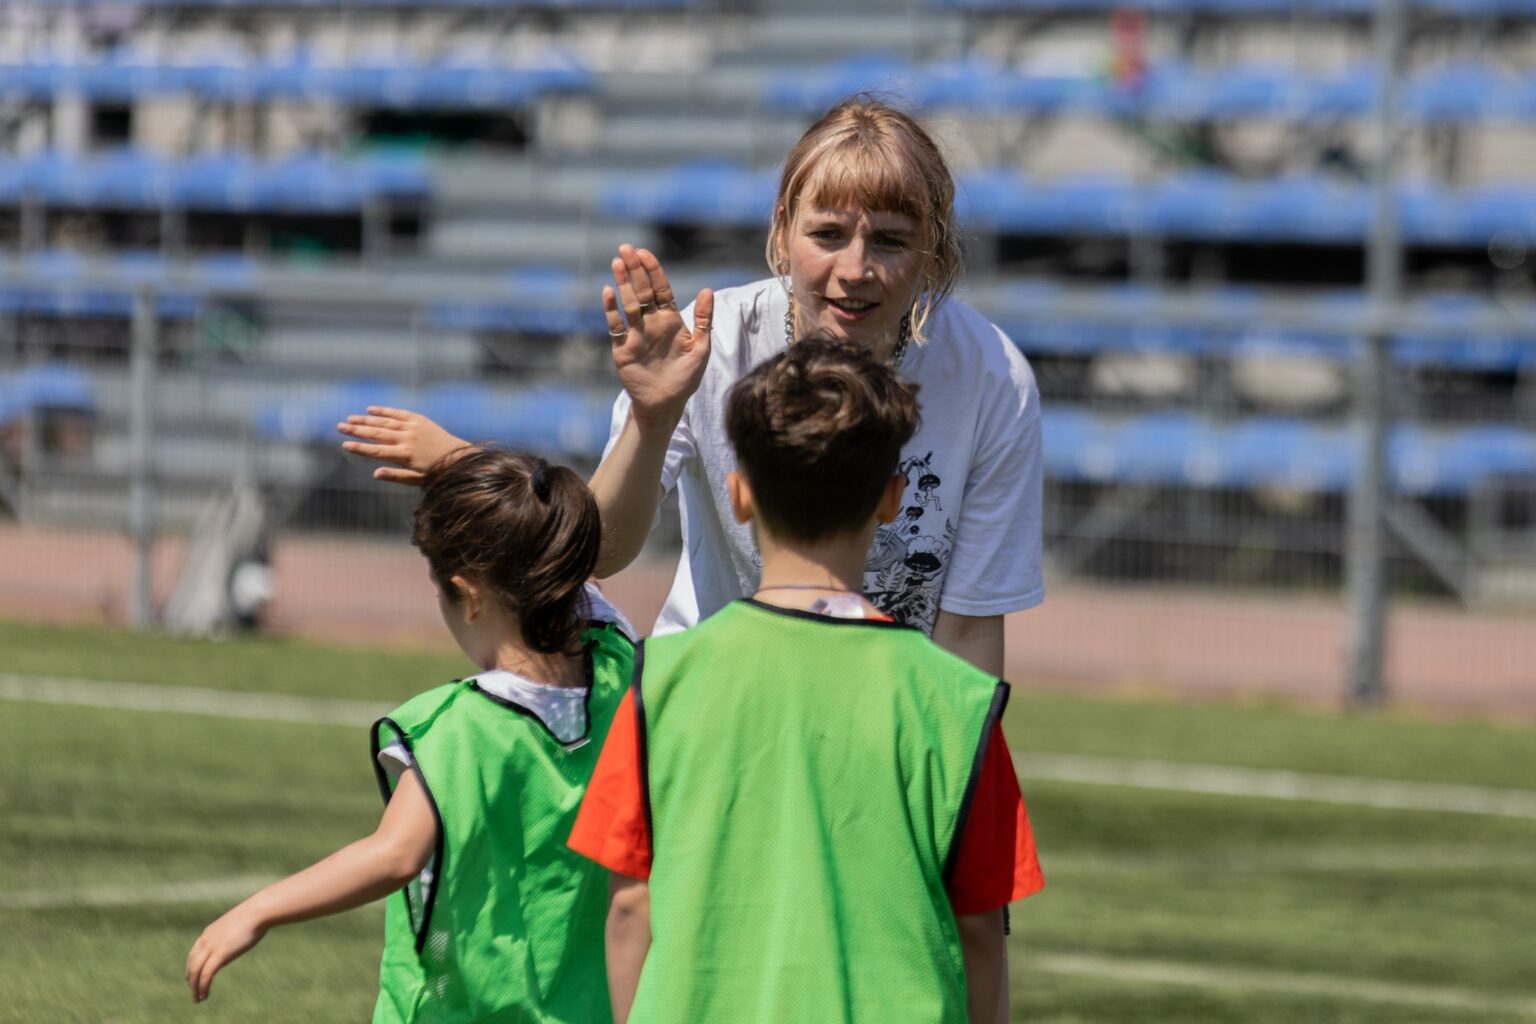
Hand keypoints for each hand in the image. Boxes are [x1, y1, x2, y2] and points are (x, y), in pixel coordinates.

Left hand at [186, 906, 266, 1002]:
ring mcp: (211, 947)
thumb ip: (233, 932)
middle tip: (194, 992)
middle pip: (191, 964)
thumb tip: (240, 935)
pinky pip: (206, 975)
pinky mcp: (220, 955)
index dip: (191, 968)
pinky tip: (204, 996)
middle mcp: (206, 940)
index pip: (193, 954)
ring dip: (195, 987)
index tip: (194, 978)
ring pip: (195, 972)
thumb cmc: (255, 915)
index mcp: (209, 932)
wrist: (258, 911)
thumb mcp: (238, 925)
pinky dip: (202, 987)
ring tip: (197, 999)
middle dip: (190, 980)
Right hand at [337, 406, 469, 485]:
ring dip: (366, 420)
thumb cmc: (436, 472)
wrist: (459, 458)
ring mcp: (413, 428)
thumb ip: (396, 476)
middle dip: (357, 430)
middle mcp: (407, 439)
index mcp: (405, 455)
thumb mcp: (417, 479)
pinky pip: (399, 413)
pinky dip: (384, 411)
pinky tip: (371, 409)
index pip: (377, 451)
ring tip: (350, 419)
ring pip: (385, 422)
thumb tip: (375, 473)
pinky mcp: (419, 420)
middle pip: (377, 433)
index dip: (360, 448)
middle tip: (340, 426)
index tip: (345, 444)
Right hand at [603, 245, 712, 427]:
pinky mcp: (622, 348)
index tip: (645, 254)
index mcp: (670, 320)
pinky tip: (608, 292)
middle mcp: (651, 323)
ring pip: (628, 303)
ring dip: (622, 283)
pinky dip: (611, 309)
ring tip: (616, 262)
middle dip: (634, 270)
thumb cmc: (686, 378)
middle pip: (642, 290)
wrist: (666, 404)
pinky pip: (616, 325)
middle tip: (626, 248)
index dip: (653, 271)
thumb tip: (707, 290)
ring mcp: (635, 334)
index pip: (661, 289)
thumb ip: (703, 320)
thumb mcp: (701, 348)